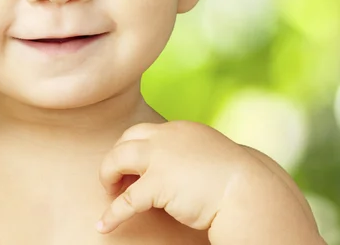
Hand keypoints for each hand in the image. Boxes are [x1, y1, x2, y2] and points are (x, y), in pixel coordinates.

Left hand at [96, 120, 253, 234]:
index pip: (143, 132)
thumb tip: (180, 172)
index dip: (132, 149)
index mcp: (179, 130)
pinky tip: (104, 225)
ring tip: (108, 193)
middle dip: (115, 159)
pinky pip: (126, 200)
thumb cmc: (236, 181)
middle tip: (114, 180)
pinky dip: (112, 213)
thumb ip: (191, 156)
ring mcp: (160, 158)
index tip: (131, 168)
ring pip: (117, 159)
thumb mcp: (210, 157)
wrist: (251, 192)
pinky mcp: (158, 183)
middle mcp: (165, 137)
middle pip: (125, 140)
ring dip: (107, 176)